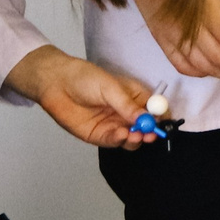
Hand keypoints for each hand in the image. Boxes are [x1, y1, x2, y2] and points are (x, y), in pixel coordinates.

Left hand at [6, 45, 161, 148]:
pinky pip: (115, 141)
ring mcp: (114, 125)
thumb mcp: (110, 87)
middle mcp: (127, 112)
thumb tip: (146, 118)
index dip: (161, 116)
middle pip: (146, 127)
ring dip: (136, 139)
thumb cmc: (85, 78)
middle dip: (150, 132)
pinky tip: (120, 134)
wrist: (56, 84)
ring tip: (134, 135)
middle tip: (150, 135)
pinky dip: (120, 140)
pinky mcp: (101, 136)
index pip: (154, 108)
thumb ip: (126, 105)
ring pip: (133, 138)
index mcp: (134, 96)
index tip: (163, 122)